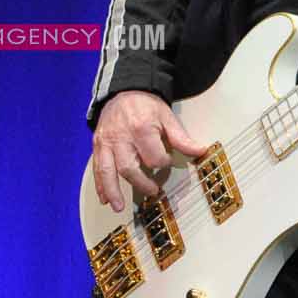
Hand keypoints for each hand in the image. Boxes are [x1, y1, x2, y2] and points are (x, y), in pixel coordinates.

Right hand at [91, 90, 211, 211]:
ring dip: (113, 191)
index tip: (166, 163)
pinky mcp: (98, 145)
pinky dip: (100, 184)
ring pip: (107, 171)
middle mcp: (121, 137)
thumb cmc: (147, 105)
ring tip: (118, 206)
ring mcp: (107, 142)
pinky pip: (97, 167)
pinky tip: (104, 198)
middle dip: (141, 183)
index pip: (153, 156)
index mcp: (141, 129)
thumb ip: (181, 138)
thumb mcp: (167, 117)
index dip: (162, 163)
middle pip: (129, 167)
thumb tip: (200, 151)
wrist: (124, 90)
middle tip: (153, 191)